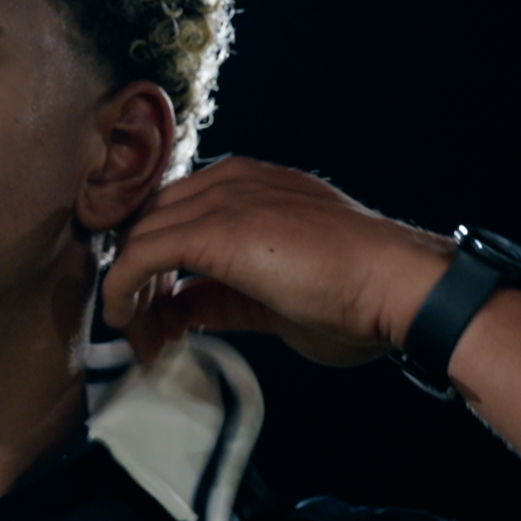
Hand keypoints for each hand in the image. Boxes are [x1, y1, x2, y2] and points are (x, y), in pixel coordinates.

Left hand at [99, 157, 453, 366]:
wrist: (397, 285)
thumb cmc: (356, 295)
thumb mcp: (273, 296)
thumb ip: (221, 295)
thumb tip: (181, 307)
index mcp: (249, 186)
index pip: (174, 217)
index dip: (153, 265)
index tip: (155, 312)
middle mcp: (230, 182)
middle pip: (149, 224)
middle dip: (136, 280)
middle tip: (144, 331)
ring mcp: (222, 201)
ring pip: (139, 239)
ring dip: (127, 293)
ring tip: (139, 338)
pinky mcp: (214, 229)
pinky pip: (140, 256)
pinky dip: (122, 291)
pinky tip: (129, 324)